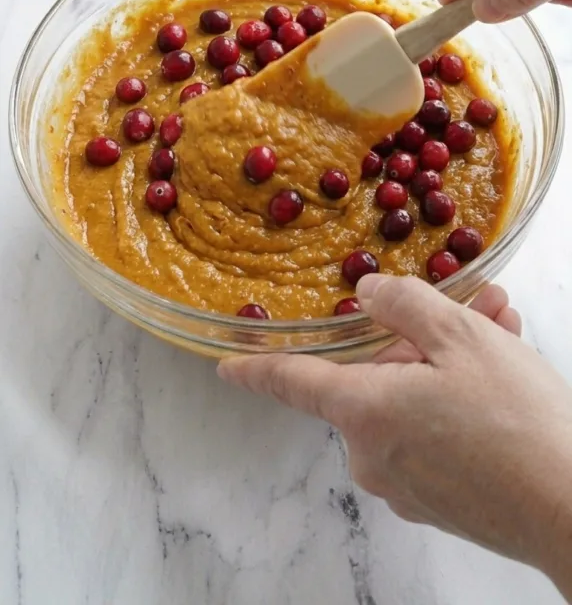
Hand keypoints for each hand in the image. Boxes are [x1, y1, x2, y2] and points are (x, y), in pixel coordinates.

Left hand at [219, 277, 571, 597]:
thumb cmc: (515, 419)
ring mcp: (407, 485)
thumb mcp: (460, 337)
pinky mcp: (441, 502)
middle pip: (377, 379)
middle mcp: (373, 455)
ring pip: (415, 401)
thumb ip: (404, 304)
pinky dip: (462, 401)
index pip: (294, 383)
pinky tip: (507, 376)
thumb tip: (369, 293)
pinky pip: (437, 433)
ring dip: (453, 364)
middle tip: (475, 310)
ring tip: (503, 331)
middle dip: (424, 338)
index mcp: (363, 412)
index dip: (258, 368)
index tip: (226, 365)